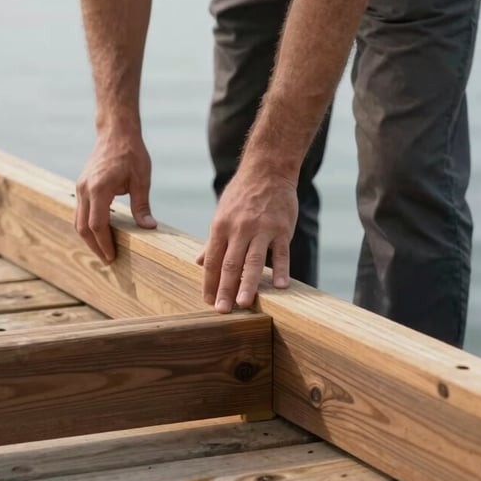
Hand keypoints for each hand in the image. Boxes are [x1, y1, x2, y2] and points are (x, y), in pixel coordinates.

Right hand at [75, 130, 156, 263]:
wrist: (116, 132)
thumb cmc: (131, 152)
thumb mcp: (141, 179)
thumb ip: (142, 205)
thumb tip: (149, 228)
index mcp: (99, 188)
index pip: (97, 224)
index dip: (103, 243)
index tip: (112, 256)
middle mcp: (84, 189)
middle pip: (83, 227)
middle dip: (94, 246)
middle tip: (108, 260)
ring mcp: (80, 187)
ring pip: (78, 221)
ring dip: (89, 238)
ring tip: (104, 250)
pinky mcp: (81, 186)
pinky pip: (80, 212)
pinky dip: (88, 225)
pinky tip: (101, 233)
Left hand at [196, 169, 296, 311]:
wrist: (268, 170)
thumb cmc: (242, 193)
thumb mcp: (222, 213)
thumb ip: (212, 241)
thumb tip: (198, 262)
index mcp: (221, 226)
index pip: (213, 260)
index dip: (209, 282)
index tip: (207, 301)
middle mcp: (239, 228)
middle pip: (230, 264)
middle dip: (225, 289)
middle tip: (222, 311)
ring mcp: (262, 229)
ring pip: (254, 261)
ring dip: (248, 284)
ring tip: (244, 304)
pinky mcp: (282, 228)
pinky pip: (282, 253)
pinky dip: (282, 270)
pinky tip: (281, 287)